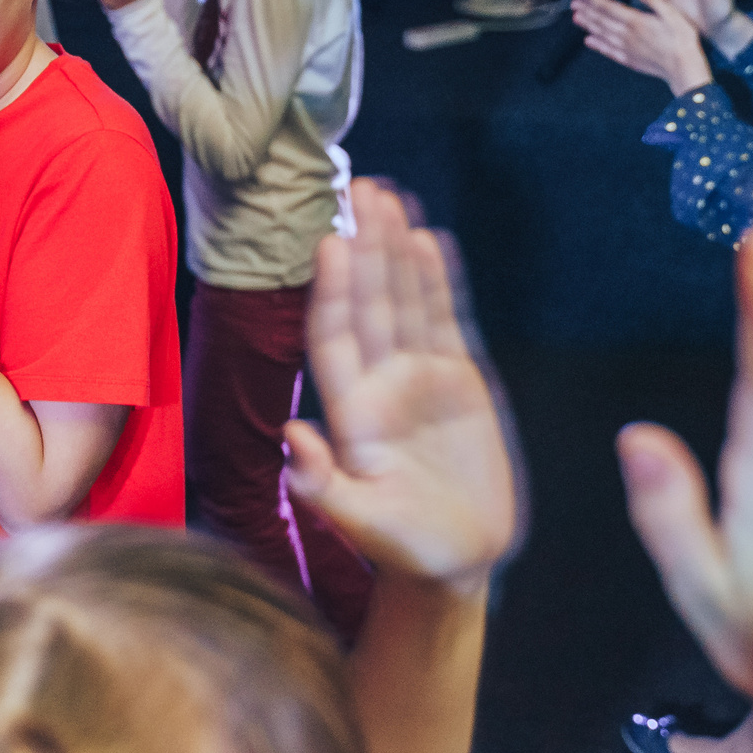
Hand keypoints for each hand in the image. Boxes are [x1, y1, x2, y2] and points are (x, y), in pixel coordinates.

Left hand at [284, 180, 517, 586]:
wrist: (454, 563)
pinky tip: (431, 240)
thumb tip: (293, 438)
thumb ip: (324, 486)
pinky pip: (446, 320)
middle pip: (370, 302)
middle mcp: (380, 384)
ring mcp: (419, 379)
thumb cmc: (402, 548)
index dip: (333, 289)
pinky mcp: (459, 383)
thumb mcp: (362, 522)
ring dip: (398, 251)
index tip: (330, 241)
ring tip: (391, 198)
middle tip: (361, 189)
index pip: (335, 336)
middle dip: (366, 248)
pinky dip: (439, 282)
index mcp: (351, 410)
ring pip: (406, 301)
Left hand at [570, 0, 714, 93]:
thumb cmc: (681, 38)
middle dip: (587, 10)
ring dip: (588, 25)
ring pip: (602, 34)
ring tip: (576, 17)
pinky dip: (597, 45)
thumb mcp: (672, 12)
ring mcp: (626, 48)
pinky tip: (589, 41)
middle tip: (573, 3)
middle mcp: (627, 35)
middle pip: (601, 20)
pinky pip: (608, 51)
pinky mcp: (629, 59)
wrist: (683, 67)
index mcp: (636, 21)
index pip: (609, 7)